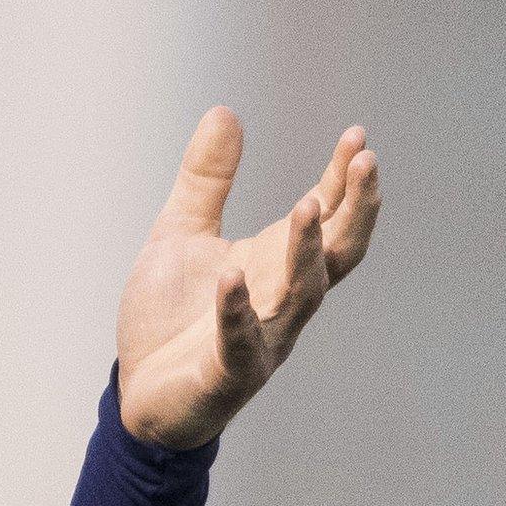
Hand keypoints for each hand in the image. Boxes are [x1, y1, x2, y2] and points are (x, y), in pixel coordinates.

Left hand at [114, 106, 380, 449]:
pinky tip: (231, 276)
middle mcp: (282, 301)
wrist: (140, 393)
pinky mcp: (227, 374)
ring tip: (307, 204)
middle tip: (364, 162)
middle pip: (336, 254)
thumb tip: (226, 111)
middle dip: (353, 209)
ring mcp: (261, 339)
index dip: (344, 181)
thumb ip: (207, 180)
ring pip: (299, 294)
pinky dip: (237, 310)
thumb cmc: (172, 317)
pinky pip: (240, 341)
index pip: (327, 219)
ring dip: (306, 251)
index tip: (358, 137)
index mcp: (275, 265)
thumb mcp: (181, 233)